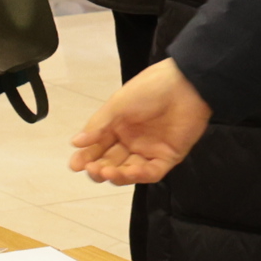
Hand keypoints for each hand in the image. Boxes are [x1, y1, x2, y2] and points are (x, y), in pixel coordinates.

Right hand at [71, 58, 211, 184]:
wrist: (185, 85)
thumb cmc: (149, 90)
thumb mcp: (118, 105)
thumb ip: (99, 125)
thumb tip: (76, 142)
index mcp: (118, 126)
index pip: (98, 147)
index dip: (86, 157)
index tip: (75, 165)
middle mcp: (132, 140)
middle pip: (111, 162)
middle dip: (99, 168)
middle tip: (91, 169)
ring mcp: (149, 150)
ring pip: (129, 171)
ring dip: (117, 175)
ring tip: (106, 172)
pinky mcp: (168, 157)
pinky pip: (151, 172)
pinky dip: (139, 175)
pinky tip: (129, 171)